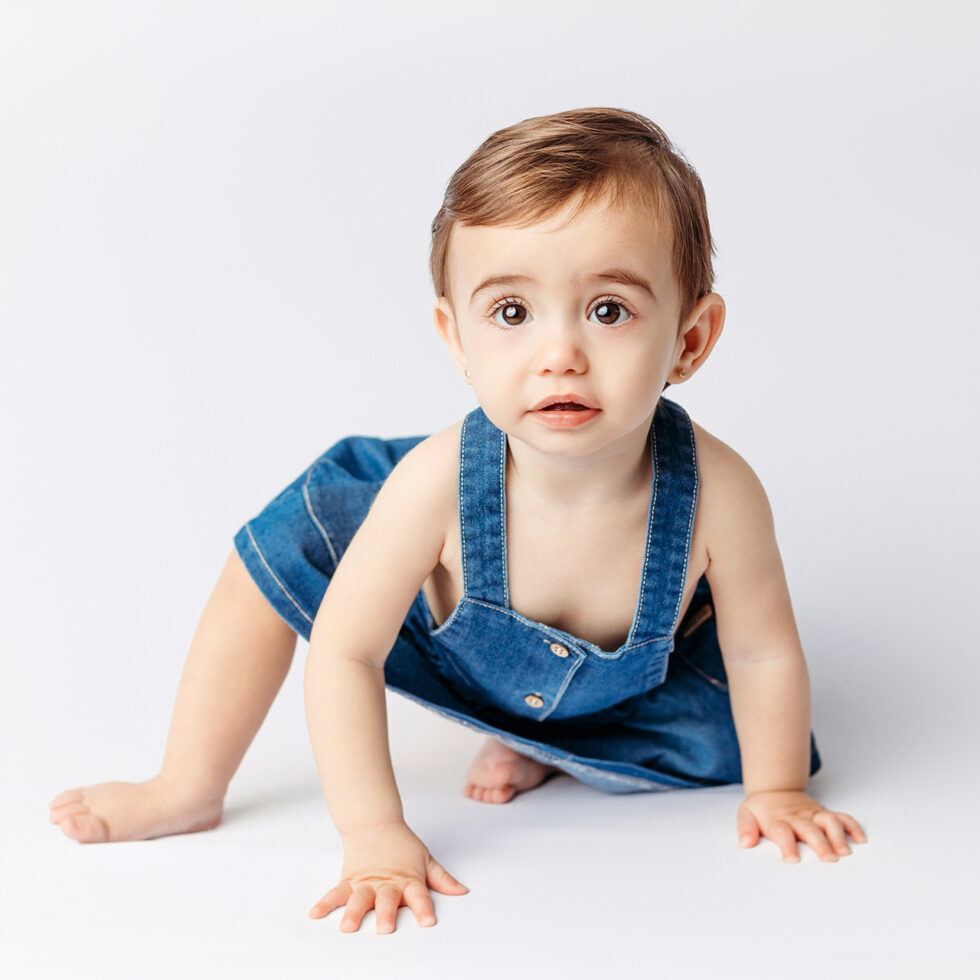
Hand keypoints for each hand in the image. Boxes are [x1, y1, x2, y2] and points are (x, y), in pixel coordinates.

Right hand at [309, 821, 468, 932]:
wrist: (375, 825)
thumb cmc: (402, 846)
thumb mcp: (425, 859)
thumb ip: (442, 878)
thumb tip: (462, 891)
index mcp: (408, 879)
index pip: (419, 895)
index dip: (424, 908)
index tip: (428, 922)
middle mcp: (386, 883)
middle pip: (387, 900)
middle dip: (386, 914)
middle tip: (385, 929)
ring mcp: (366, 883)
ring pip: (359, 899)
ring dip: (354, 913)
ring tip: (348, 927)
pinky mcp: (349, 881)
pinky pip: (336, 893)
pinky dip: (325, 903)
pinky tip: (315, 914)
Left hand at [736, 790, 866, 862]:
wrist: (775, 789)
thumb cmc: (762, 809)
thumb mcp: (746, 814)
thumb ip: (745, 828)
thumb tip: (745, 843)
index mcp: (777, 820)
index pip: (782, 832)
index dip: (787, 845)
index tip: (793, 860)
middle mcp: (797, 817)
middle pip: (810, 829)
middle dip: (820, 843)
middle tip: (829, 859)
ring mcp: (813, 814)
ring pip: (829, 821)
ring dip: (838, 836)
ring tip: (845, 853)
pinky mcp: (823, 813)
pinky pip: (841, 817)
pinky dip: (852, 826)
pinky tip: (861, 839)